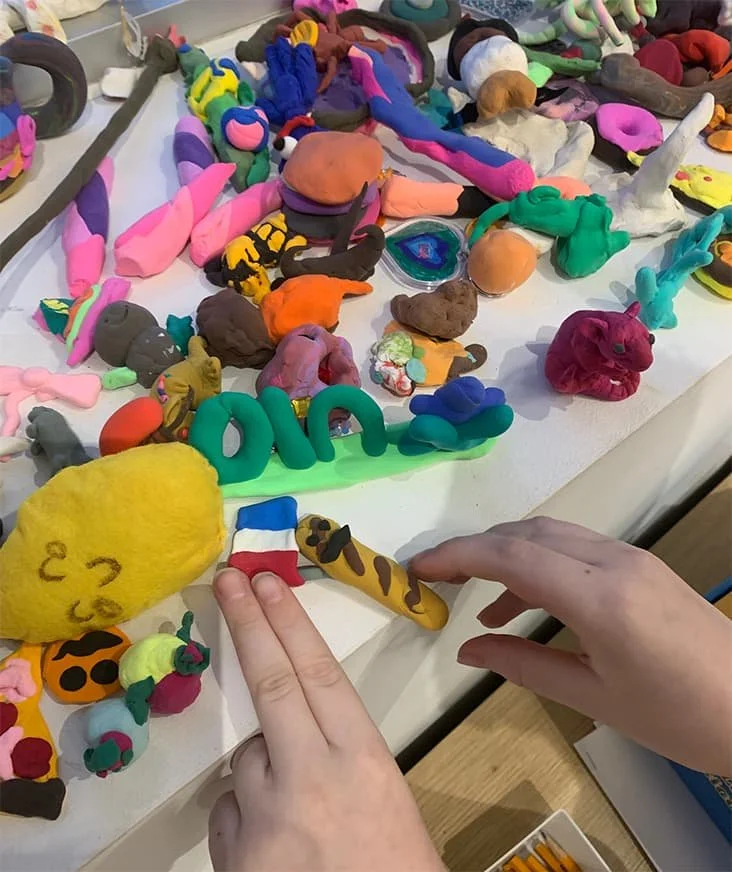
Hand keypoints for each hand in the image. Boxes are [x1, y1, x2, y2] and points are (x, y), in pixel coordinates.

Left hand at [210, 569, 444, 871]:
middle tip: (228, 579)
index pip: (318, 673)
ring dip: (261, 768)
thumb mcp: (385, 802)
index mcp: (363, 759)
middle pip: (271, 682)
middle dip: (247, 623)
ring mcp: (267, 816)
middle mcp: (311, 775)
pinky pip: (228, 810)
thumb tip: (296, 733)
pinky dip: (243, 815)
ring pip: (246, 758)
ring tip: (296, 815)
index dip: (288, 622)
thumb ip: (340, 758)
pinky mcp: (235, 854)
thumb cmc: (397, 870)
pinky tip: (275, 848)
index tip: (267, 582)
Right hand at [411, 518, 731, 775]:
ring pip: (550, 534)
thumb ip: (525, 665)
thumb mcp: (594, 698)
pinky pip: (575, 549)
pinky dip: (537, 563)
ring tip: (473, 596)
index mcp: (601, 598)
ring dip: (505, 553)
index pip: (513, 557)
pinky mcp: (639, 564)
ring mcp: (630, 557)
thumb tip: (468, 651)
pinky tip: (521, 604)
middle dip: (474, 549)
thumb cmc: (676, 716)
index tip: (419, 569)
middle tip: (435, 575)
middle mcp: (614, 562)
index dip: (458, 556)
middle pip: (527, 534)